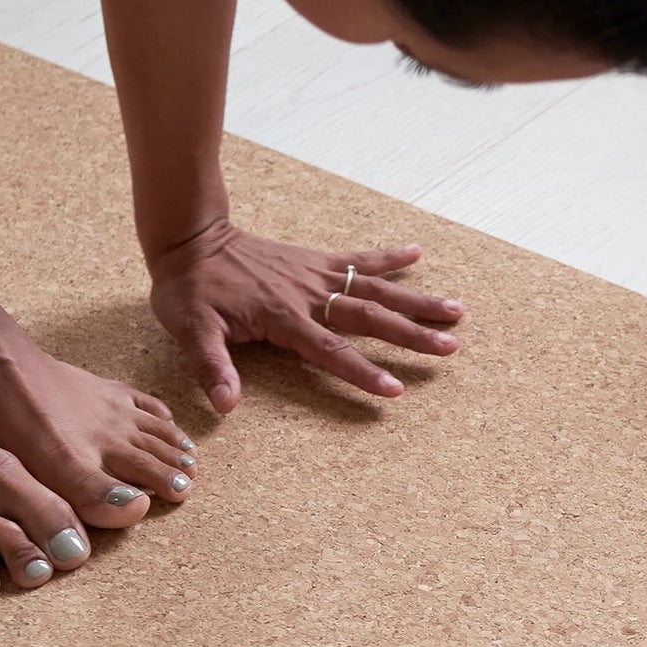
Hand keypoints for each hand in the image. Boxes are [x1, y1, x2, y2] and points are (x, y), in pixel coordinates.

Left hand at [147, 220, 463, 410]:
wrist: (189, 239)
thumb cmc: (189, 291)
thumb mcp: (191, 331)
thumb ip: (212, 367)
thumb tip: (227, 406)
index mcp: (284, 318)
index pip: (332, 352)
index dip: (363, 373)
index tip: (395, 389)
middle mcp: (308, 296)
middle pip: (370, 317)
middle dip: (411, 335)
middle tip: (451, 347)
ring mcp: (315, 275)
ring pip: (375, 289)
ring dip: (415, 300)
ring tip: (456, 309)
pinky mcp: (313, 260)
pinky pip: (357, 257)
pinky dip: (387, 256)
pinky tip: (417, 253)